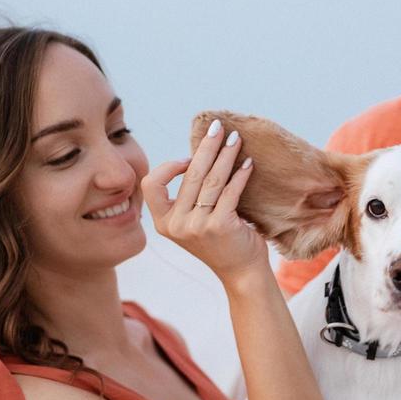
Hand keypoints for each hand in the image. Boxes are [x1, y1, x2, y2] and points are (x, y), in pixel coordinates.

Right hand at [140, 119, 266, 285]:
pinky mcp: (219, 226)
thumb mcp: (193, 221)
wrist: (241, 272)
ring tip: (236, 140)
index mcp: (163, 223)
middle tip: (218, 127)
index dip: (168, 167)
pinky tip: (248, 164)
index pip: (151, 185)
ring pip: (211, 180)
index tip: (188, 157)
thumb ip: (187, 197)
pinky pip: (230, 192)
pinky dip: (240, 175)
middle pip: (189, 175)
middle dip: (206, 147)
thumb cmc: (220, 241)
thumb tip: (198, 154)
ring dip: (226, 155)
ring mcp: (196, 226)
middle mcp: (176, 225)